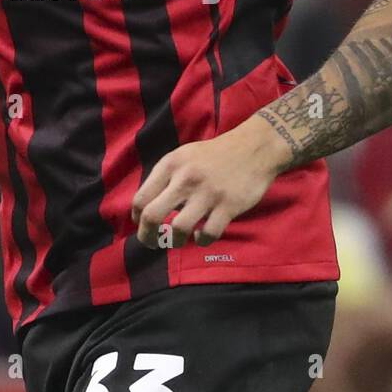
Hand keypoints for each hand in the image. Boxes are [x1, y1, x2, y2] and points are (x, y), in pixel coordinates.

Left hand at [131, 115, 291, 248]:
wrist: (254, 148)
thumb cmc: (214, 155)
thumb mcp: (184, 156)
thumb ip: (165, 178)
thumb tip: (146, 208)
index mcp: (170, 165)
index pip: (141, 198)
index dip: (137, 218)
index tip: (142, 224)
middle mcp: (185, 179)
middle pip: (152, 216)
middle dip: (147, 236)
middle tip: (152, 243)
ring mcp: (207, 193)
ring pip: (178, 229)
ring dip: (174, 242)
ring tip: (177, 241)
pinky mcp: (228, 206)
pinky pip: (208, 234)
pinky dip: (201, 240)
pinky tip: (202, 235)